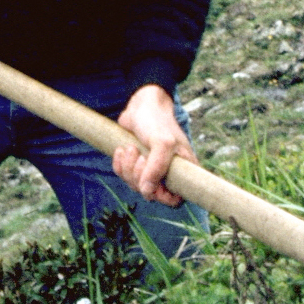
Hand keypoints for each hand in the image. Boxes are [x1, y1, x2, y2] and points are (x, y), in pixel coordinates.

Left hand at [113, 84, 195, 206]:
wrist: (141, 104)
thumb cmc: (157, 121)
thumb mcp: (162, 142)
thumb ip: (157, 168)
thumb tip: (147, 192)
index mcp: (183, 169)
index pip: (176, 199)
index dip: (163, 196)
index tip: (154, 184)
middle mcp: (167, 172)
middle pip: (151, 194)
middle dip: (140, 177)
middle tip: (140, 157)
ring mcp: (150, 168)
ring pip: (135, 185)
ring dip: (129, 168)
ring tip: (131, 148)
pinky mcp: (135, 163)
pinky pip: (123, 175)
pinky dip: (120, 164)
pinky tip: (122, 149)